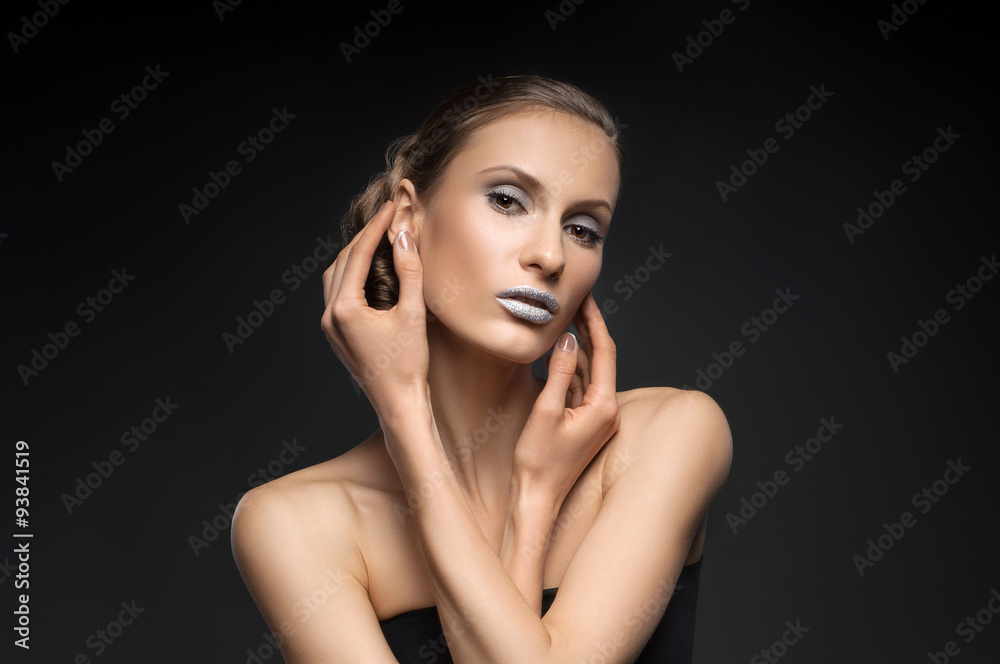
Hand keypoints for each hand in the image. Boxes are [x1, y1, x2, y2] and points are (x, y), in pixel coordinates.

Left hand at [321, 200, 428, 422]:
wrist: (398, 402)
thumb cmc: (407, 365)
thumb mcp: (413, 314)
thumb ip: (409, 272)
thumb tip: (404, 237)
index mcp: (344, 309)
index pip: (358, 255)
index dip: (376, 228)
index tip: (391, 209)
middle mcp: (329, 315)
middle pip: (343, 261)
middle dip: (365, 238)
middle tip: (387, 219)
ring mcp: (329, 325)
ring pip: (336, 276)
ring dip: (355, 255)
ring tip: (379, 239)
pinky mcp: (336, 333)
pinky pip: (338, 293)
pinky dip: (352, 274)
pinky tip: (370, 269)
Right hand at [512, 293, 620, 504]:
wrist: (536, 498)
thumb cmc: (538, 462)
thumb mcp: (545, 412)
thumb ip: (559, 373)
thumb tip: (566, 340)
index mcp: (604, 407)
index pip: (604, 351)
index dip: (595, 320)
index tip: (585, 297)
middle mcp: (607, 411)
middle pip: (600, 358)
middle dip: (588, 328)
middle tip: (575, 299)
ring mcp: (597, 417)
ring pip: (589, 371)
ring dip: (578, 345)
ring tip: (565, 317)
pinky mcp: (584, 422)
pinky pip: (580, 386)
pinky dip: (571, 366)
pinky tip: (559, 350)